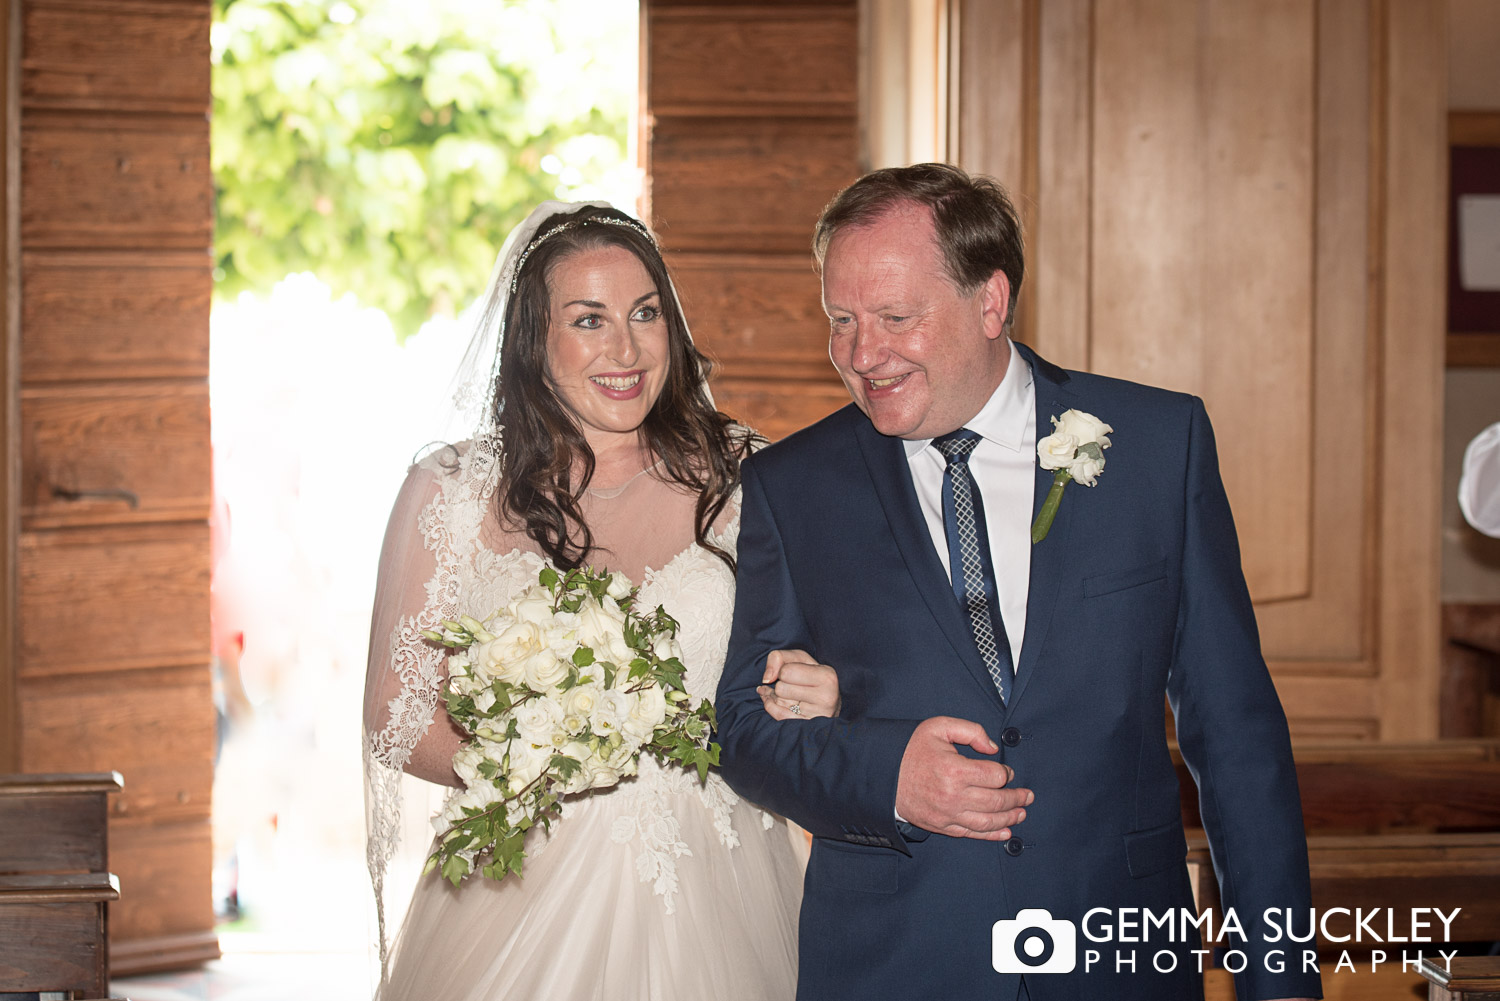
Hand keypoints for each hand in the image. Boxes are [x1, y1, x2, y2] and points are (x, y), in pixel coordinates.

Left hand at [757, 648, 839, 719]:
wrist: (827, 702)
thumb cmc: (811, 676)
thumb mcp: (800, 658)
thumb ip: (779, 657)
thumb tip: (766, 679)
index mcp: (826, 677)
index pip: (786, 671)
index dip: (783, 670)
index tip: (791, 673)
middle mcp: (825, 698)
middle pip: (781, 689)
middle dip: (781, 685)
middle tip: (790, 685)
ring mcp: (816, 716)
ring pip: (778, 703)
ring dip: (776, 696)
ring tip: (786, 693)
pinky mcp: (806, 727)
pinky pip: (778, 716)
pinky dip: (772, 706)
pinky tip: (773, 701)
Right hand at [895, 716, 1031, 839]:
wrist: (882, 774)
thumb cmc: (910, 749)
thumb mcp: (938, 727)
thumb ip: (970, 731)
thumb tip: (992, 748)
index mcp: (954, 769)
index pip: (995, 776)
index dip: (1007, 773)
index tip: (1008, 771)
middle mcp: (953, 796)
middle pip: (996, 801)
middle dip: (1016, 798)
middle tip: (1028, 796)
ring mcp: (947, 814)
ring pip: (988, 821)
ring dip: (1010, 818)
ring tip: (1022, 813)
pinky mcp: (941, 826)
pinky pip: (972, 834)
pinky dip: (991, 835)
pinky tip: (1005, 832)